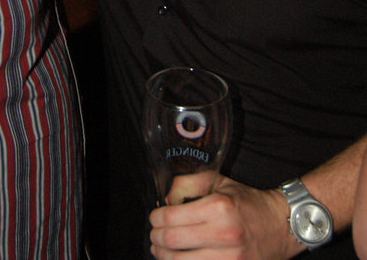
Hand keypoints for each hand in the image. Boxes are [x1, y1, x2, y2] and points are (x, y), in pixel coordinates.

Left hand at [149, 174, 297, 259]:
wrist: (281, 225)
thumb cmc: (248, 202)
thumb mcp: (220, 182)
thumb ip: (190, 183)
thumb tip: (167, 199)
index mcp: (219, 207)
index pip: (172, 217)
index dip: (156, 218)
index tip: (154, 218)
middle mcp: (224, 234)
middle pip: (172, 241)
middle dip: (156, 238)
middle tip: (154, 236)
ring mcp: (230, 258)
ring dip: (165, 257)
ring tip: (162, 251)